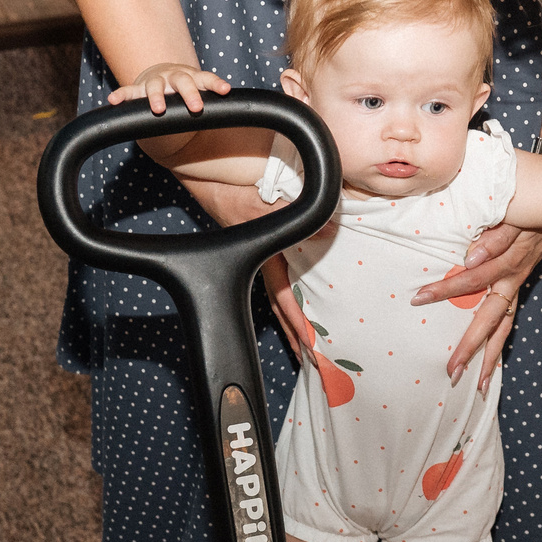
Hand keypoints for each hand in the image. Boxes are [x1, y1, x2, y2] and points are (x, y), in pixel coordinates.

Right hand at [108, 61, 230, 114]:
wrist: (162, 76)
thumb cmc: (186, 88)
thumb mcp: (201, 91)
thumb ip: (218, 103)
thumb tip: (243, 114)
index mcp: (192, 78)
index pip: (206, 79)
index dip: (216, 84)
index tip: (225, 91)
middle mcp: (174, 77)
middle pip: (183, 82)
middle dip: (190, 94)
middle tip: (196, 107)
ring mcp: (155, 82)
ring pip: (155, 87)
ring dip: (156, 97)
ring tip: (158, 109)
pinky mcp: (138, 89)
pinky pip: (128, 92)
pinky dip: (121, 96)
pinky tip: (113, 101)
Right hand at [174, 178, 304, 352]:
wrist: (213, 182)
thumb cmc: (232, 195)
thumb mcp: (259, 206)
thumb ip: (292, 215)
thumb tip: (329, 229)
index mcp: (265, 259)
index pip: (284, 298)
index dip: (296, 321)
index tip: (308, 344)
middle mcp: (265, 263)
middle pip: (283, 306)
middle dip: (295, 333)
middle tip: (313, 359)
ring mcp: (264, 256)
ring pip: (283, 294)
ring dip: (293, 318)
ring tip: (308, 342)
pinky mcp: (266, 246)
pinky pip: (284, 276)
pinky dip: (292, 295)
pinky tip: (303, 300)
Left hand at [412, 223, 541, 389]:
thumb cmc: (529, 211)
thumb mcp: (513, 218)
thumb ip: (495, 238)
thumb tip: (470, 259)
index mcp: (507, 264)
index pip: (472, 280)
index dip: (446, 289)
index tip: (419, 298)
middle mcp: (512, 282)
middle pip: (490, 321)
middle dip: (471, 347)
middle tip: (452, 371)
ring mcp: (516, 289)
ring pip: (503, 329)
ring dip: (491, 358)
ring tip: (480, 386)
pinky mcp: (517, 290)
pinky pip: (508, 322)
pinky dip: (499, 344)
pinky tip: (490, 364)